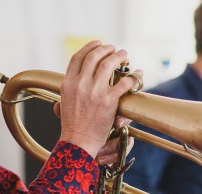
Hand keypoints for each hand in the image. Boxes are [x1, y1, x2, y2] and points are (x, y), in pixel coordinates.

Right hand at [58, 40, 139, 156]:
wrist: (78, 141)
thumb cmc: (73, 126)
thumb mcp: (65, 103)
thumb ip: (70, 89)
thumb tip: (72, 82)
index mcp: (68, 83)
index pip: (78, 57)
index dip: (89, 47)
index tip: (98, 43)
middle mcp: (80, 84)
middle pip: (94, 57)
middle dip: (106, 49)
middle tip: (115, 49)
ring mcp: (95, 92)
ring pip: (108, 65)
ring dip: (119, 57)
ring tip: (125, 55)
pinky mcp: (109, 101)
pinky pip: (123, 84)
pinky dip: (133, 77)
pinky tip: (137, 75)